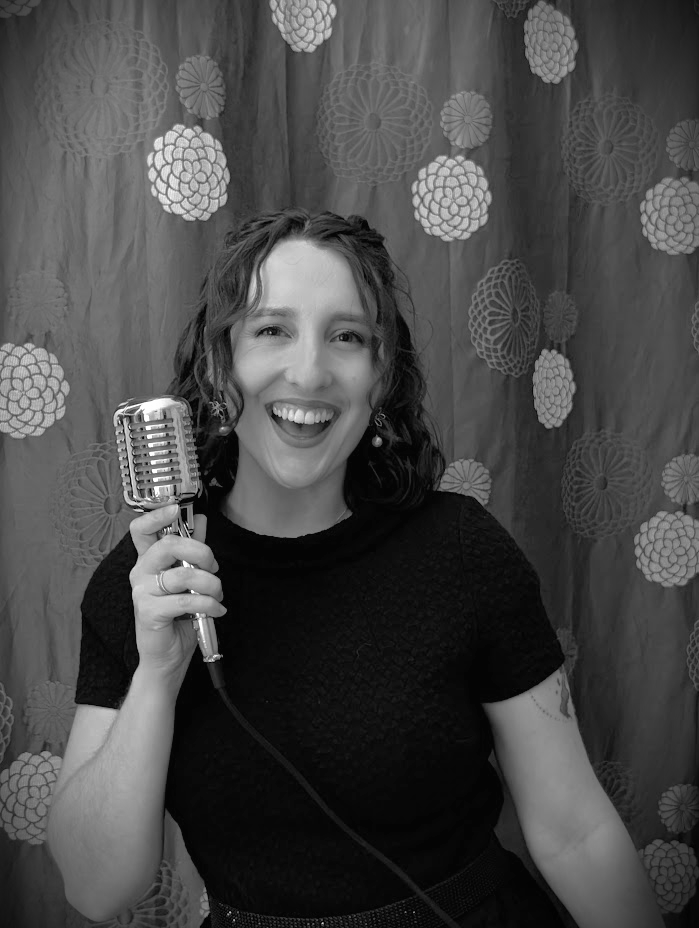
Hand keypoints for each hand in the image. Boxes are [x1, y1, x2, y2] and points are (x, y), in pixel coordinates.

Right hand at [129, 504, 226, 686]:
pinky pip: (186, 599)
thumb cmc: (178, 616)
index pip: (141, 529)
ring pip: (184, 574)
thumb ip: (192, 549)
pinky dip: (209, 604)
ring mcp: (142, 591)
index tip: (176, 509)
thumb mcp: (188, 578)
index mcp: (148, 560)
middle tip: (214, 568)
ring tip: (218, 595)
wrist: (167, 656)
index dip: (157, 515)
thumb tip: (201, 519)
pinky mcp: (148, 612)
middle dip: (202, 553)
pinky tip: (216, 610)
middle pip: (169, 545)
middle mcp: (140, 572)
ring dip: (211, 584)